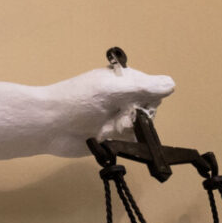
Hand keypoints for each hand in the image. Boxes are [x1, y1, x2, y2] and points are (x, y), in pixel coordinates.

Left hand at [42, 65, 175, 156]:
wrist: (49, 126)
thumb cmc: (77, 101)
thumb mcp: (111, 90)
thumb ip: (143, 87)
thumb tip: (172, 84)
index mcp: (122, 81)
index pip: (153, 88)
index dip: (148, 98)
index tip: (134, 102)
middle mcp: (122, 98)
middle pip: (148, 110)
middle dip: (135, 116)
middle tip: (116, 117)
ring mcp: (116, 118)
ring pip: (141, 127)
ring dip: (126, 130)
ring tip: (106, 130)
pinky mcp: (111, 138)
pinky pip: (130, 142)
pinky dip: (122, 142)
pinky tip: (106, 139)